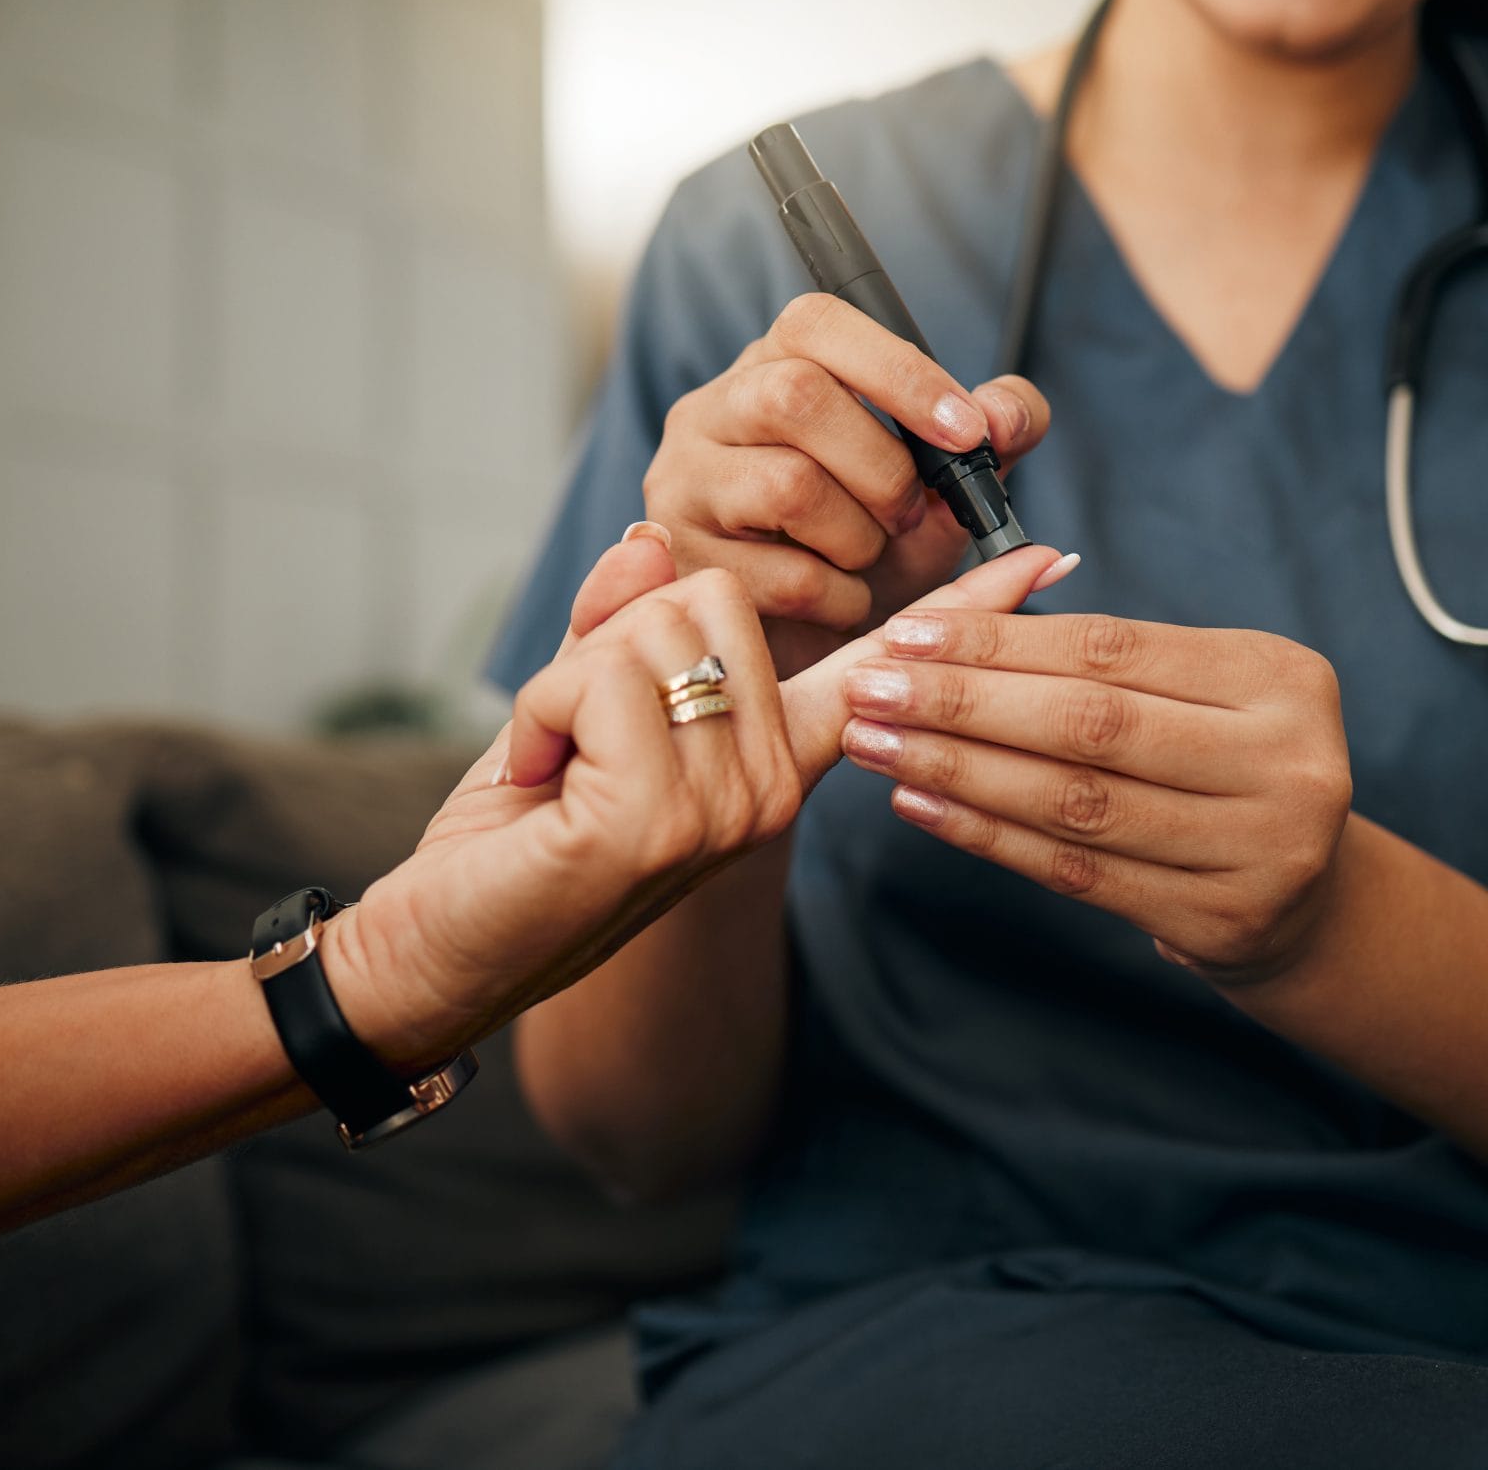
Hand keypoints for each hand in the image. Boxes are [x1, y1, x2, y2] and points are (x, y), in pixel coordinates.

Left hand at [321, 533, 1083, 1068]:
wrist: (442, 948)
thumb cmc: (514, 836)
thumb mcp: (577, 706)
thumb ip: (625, 619)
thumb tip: (651, 539)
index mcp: (776, 760)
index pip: (877, 670)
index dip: (961, 609)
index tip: (1045, 558)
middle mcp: (773, 787)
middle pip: (709, 596)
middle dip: (611, 645)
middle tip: (578, 743)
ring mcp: (726, 810)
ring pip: (649, 629)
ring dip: (565, 686)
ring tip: (558, 770)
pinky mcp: (657, 820)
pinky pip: (597, 676)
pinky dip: (539, 714)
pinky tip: (540, 786)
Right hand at [641, 293, 1050, 674]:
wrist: (820, 642)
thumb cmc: (876, 539)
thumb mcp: (946, 479)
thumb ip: (997, 431)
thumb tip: (1003, 415)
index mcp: (776, 364)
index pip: (816, 323)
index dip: (898, 372)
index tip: (966, 431)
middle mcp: (712, 410)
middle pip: (794, 395)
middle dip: (882, 466)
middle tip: (913, 512)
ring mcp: (683, 483)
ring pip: (787, 486)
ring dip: (861, 537)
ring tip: (869, 558)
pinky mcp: (682, 562)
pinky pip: (782, 576)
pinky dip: (841, 597)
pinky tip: (843, 600)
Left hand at [835, 611, 1352, 983]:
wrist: (1309, 898)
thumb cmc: (1225, 765)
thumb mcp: (1203, 689)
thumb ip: (1104, 655)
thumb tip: (968, 601)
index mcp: (1279, 676)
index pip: (1112, 649)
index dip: (1000, 640)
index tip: (905, 632)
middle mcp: (1286, 760)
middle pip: (1091, 724)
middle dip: (964, 703)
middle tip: (871, 689)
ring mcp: (1262, 849)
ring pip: (1076, 802)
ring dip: (959, 771)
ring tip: (877, 745)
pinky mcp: (1222, 922)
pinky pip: (1078, 872)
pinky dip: (988, 836)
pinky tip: (922, 807)